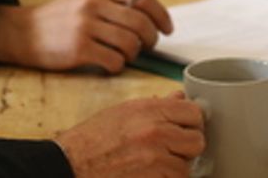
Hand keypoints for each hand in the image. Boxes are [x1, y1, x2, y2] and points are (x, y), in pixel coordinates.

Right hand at [0, 0, 173, 71]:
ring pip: (130, 43)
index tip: (167, 28)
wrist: (23, 32)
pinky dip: (118, 66)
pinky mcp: (78, 49)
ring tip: (125, 55)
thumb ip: (114, 3)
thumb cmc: (60, 18)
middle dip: (151, 38)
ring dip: (134, 54)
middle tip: (147, 46)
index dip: (161, 15)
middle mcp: (93, 4)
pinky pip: (114, 61)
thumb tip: (150, 16)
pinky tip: (110, 64)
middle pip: (140, 22)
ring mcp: (85, 26)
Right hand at [55, 94, 203, 177]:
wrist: (69, 165)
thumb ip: (155, 106)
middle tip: (173, 151)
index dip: (192, 122)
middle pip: (197, 140)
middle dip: (187, 148)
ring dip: (175, 169)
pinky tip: (151, 175)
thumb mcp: (122, 112)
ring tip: (156, 166)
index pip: (194, 112)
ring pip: (186, 166)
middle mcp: (156, 132)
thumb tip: (180, 97)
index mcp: (149, 110)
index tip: (185, 128)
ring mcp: (154, 159)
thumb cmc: (91, 140)